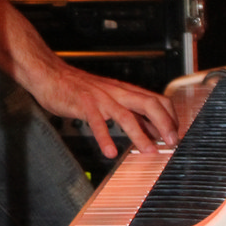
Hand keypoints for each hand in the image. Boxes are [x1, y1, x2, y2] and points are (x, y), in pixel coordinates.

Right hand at [32, 59, 178, 158]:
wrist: (51, 74)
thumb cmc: (78, 87)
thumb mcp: (109, 98)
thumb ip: (129, 111)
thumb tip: (151, 129)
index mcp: (125, 91)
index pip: (158, 100)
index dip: (170, 117)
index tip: (175, 135)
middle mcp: (117, 92)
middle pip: (149, 104)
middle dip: (164, 124)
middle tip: (172, 143)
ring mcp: (101, 98)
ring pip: (126, 115)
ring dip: (140, 134)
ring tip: (148, 151)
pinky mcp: (84, 104)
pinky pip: (97, 122)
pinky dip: (105, 137)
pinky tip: (109, 152)